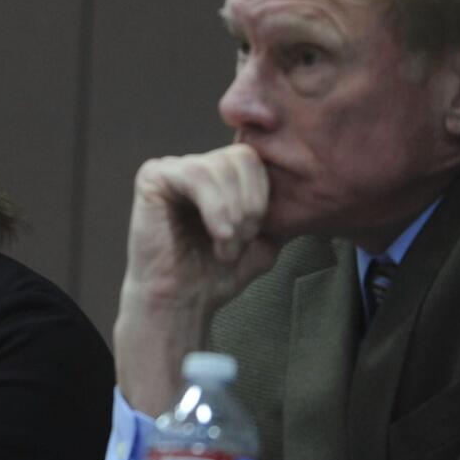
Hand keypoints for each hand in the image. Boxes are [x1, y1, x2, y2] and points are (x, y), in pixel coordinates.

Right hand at [115, 144, 278, 414]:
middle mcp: (196, 166)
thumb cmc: (217, 274)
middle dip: (251, 204)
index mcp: (220, 176)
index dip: (264, 197)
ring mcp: (172, 168)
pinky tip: (218, 235)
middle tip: (241, 241)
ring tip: (226, 245)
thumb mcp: (264, 240)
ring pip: (220, 166)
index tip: (256, 235)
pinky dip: (215, 207)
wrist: (183, 303)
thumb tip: (306, 191)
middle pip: (242, 156)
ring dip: (233, 212)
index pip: (256, 159)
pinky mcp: (153, 176)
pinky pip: (195, 174)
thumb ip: (280, 212)